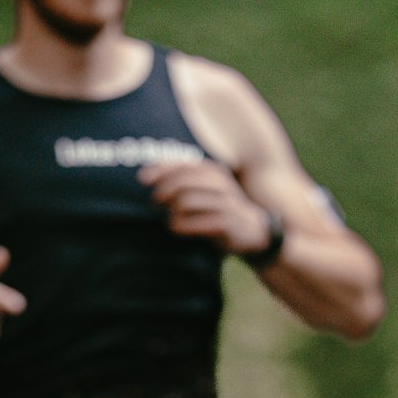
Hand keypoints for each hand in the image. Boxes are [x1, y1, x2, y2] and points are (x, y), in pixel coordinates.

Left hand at [139, 161, 272, 256]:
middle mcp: (220, 185)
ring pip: (187, 201)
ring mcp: (225, 204)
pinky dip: (182, 226)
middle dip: (164, 190)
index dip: (160, 169)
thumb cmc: (220, 211)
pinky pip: (199, 223)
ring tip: (169, 219)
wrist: (256, 233)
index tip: (142, 179)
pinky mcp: (229, 224)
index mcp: (213, 172)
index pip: (182, 165)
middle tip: (155, 202)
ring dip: (172, 210)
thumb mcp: (205, 191)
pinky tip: (175, 229)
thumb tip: (144, 176)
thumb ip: (182, 181)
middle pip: (182, 181)